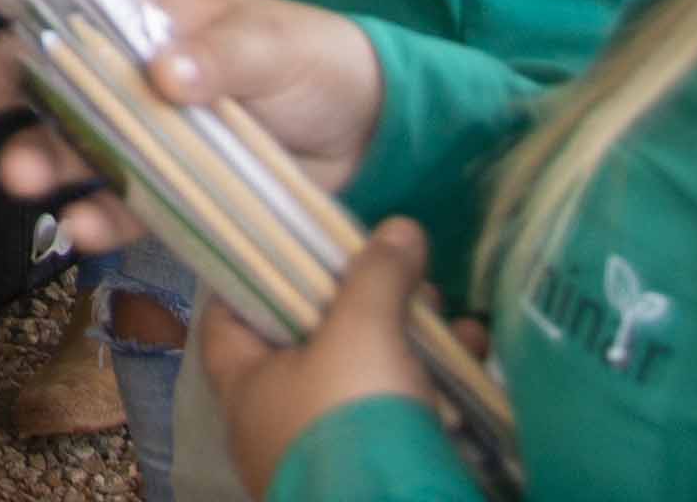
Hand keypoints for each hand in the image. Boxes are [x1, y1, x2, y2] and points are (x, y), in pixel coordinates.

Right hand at [0, 0, 382, 252]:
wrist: (369, 133)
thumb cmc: (314, 60)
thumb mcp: (274, 44)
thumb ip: (221, 56)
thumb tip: (162, 74)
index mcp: (147, 14)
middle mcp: (129, 71)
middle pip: (45, 69)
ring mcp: (144, 134)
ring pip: (70, 143)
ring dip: (37, 156)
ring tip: (19, 177)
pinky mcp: (167, 192)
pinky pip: (118, 208)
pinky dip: (93, 221)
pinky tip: (80, 230)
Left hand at [202, 221, 446, 492]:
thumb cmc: (351, 418)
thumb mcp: (362, 329)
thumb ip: (377, 274)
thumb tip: (400, 228)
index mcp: (245, 384)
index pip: (227, 316)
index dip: (256, 274)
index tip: (297, 245)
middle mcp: (273, 421)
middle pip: (308, 341)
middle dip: (358, 304)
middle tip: (399, 278)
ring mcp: (321, 451)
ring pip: (360, 377)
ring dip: (406, 339)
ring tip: (445, 314)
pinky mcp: (371, 469)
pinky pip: (396, 414)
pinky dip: (430, 383)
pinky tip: (469, 355)